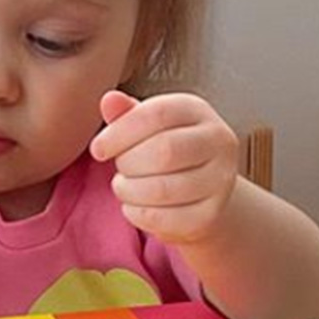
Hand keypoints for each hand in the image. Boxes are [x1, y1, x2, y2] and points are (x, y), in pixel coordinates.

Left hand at [90, 90, 239, 243]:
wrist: (201, 191)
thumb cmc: (166, 150)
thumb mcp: (147, 126)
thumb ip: (126, 114)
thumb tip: (109, 100)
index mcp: (197, 110)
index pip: (157, 114)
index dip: (120, 132)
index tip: (98, 149)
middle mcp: (218, 140)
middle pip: (165, 151)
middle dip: (128, 163)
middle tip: (120, 169)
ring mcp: (221, 179)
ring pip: (164, 189)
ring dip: (130, 191)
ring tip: (124, 187)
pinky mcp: (212, 213)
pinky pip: (166, 218)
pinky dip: (138, 214)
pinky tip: (133, 206)